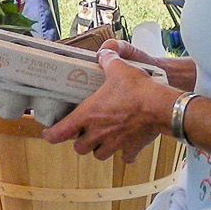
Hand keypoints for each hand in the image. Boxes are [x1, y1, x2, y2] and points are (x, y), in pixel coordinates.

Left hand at [43, 49, 170, 161]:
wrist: (162, 107)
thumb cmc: (137, 89)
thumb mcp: (119, 68)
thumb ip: (108, 60)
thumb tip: (104, 52)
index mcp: (88, 115)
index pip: (60, 132)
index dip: (51, 135)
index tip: (48, 134)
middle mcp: (98, 133)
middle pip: (79, 148)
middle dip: (79, 142)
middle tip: (83, 133)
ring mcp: (115, 143)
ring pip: (99, 155)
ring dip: (98, 148)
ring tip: (103, 139)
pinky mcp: (132, 148)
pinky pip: (125, 157)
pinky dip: (124, 153)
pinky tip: (127, 146)